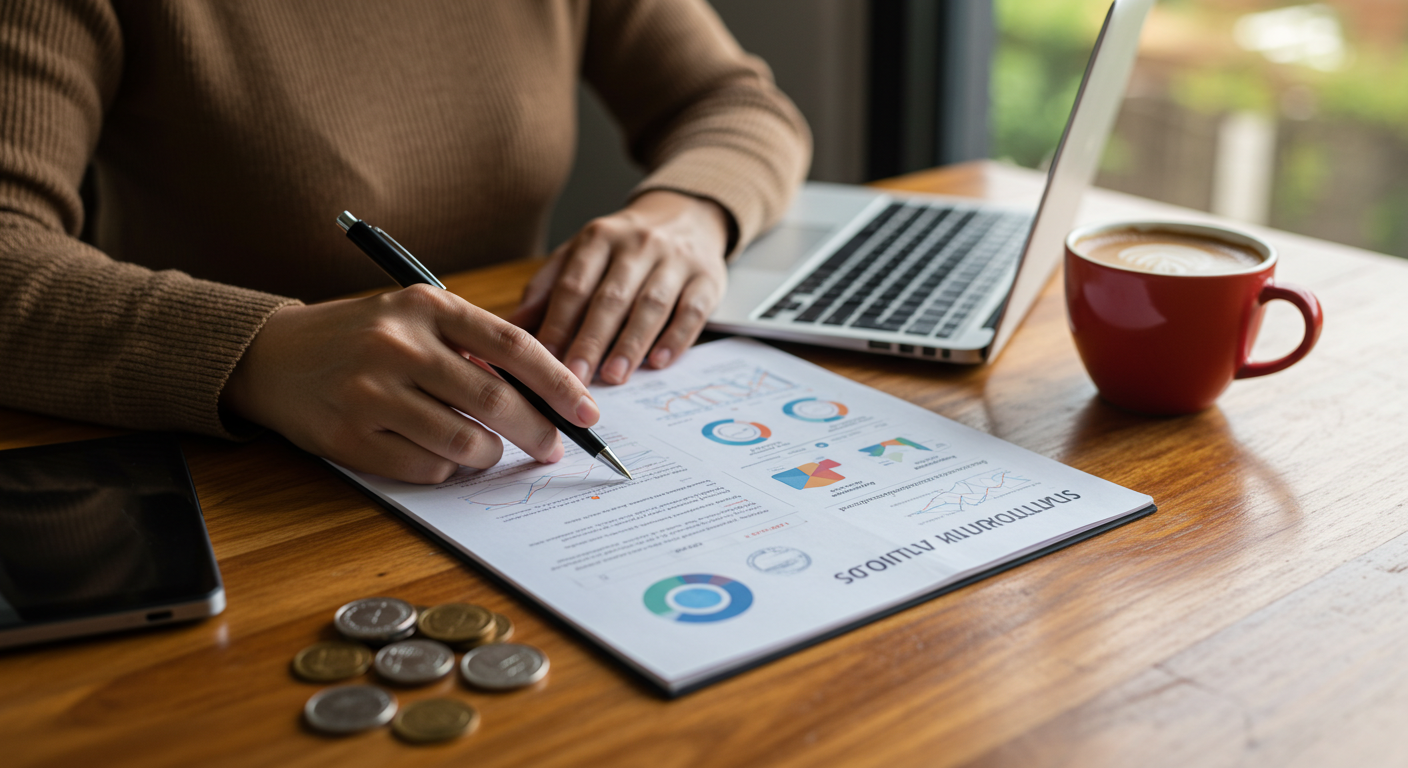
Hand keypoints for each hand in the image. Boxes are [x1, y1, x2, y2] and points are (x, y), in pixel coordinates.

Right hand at [221, 285, 599, 483]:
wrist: (271, 356)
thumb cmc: (360, 337)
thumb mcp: (414, 317)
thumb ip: (471, 345)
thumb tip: (544, 395)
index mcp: (424, 306)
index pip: (513, 347)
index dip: (558, 384)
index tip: (587, 412)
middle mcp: (398, 346)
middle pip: (495, 401)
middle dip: (537, 432)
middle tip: (552, 448)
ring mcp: (371, 393)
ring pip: (465, 442)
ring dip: (490, 456)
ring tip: (491, 452)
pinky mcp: (349, 437)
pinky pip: (426, 467)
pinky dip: (448, 469)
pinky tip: (444, 456)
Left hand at [509, 190, 729, 384]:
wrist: (686, 216)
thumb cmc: (623, 248)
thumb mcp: (581, 254)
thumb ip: (549, 288)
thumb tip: (516, 326)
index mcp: (599, 237)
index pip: (574, 285)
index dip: (559, 324)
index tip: (544, 360)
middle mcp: (638, 244)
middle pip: (611, 297)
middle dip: (591, 340)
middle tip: (575, 377)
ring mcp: (676, 260)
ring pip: (651, 304)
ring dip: (631, 343)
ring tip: (613, 376)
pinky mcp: (708, 278)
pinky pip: (692, 310)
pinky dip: (676, 338)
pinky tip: (658, 362)